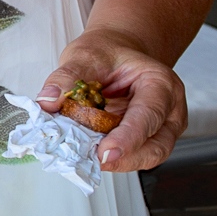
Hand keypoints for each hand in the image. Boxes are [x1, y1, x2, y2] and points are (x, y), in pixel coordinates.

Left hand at [38, 26, 186, 171]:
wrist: (116, 53)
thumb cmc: (107, 54)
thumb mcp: (83, 56)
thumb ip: (66, 78)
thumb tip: (48, 100)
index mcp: (159, 83)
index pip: (148, 115)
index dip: (128, 138)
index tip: (105, 153)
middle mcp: (168, 109)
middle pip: (156, 145)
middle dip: (125, 158)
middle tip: (92, 161)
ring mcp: (161, 127)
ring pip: (148, 156)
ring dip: (119, 162)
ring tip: (88, 157)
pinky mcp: (148, 139)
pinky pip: (135, 155)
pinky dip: (115, 158)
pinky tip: (93, 153)